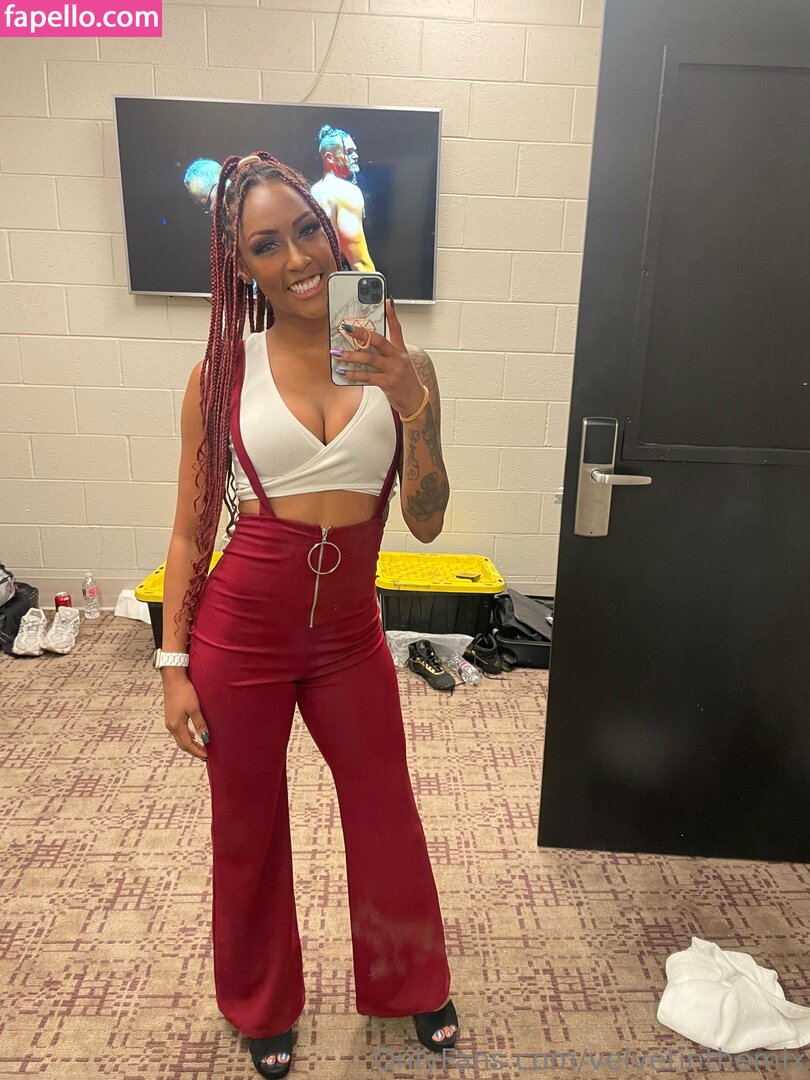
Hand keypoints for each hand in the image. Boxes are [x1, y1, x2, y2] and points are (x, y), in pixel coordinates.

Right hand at [163, 673, 208, 759]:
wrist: (173, 678)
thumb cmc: (184, 691)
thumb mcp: (195, 708)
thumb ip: (200, 724)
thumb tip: (206, 738)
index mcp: (176, 725)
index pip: (187, 745)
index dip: (197, 751)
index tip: (207, 756)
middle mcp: (171, 726)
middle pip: (183, 744)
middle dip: (194, 751)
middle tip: (205, 755)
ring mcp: (170, 721)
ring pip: (180, 738)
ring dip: (190, 744)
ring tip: (201, 747)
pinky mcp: (171, 716)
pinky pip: (179, 731)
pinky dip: (187, 736)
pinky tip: (194, 735)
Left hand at [334, 299, 424, 415]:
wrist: (415, 401)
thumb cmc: (405, 381)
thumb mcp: (401, 362)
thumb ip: (387, 352)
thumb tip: (367, 343)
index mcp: (400, 350)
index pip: (397, 328)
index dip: (393, 314)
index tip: (387, 301)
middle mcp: (397, 358)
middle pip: (378, 341)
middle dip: (361, 334)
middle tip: (347, 329)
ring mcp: (393, 370)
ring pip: (369, 359)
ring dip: (351, 356)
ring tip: (337, 354)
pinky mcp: (387, 383)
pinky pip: (367, 377)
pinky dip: (354, 374)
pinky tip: (343, 372)